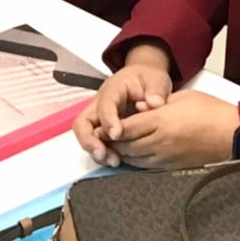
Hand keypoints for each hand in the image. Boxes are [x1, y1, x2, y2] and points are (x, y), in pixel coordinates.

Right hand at [71, 50, 173, 164]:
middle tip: (104, 154)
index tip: (117, 134)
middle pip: (83, 123)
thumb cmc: (148, 79)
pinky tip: (117, 161)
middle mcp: (100, 104)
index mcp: (113, 89)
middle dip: (89, 140)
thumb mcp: (156, 79)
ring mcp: (99, 118)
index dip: (108, 119)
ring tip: (113, 161)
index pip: (105, 104)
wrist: (145, 80)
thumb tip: (154, 103)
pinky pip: (97, 143)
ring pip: (87, 136)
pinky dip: (103, 153)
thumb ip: (156, 90)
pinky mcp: (104, 130)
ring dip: (96, 151)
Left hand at [108, 91, 239, 170]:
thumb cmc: (210, 112)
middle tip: (101, 137)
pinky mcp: (171, 167)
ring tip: (113, 146)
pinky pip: (145, 166)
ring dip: (121, 153)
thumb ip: (158, 102)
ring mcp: (165, 157)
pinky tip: (132, 155)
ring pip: (133, 159)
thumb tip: (139, 107)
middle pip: (126, 146)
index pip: (127, 127)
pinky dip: (134, 161)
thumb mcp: (182, 97)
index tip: (100, 126)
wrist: (231, 134)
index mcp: (161, 121)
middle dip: (111, 142)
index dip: (110, 129)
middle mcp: (159, 141)